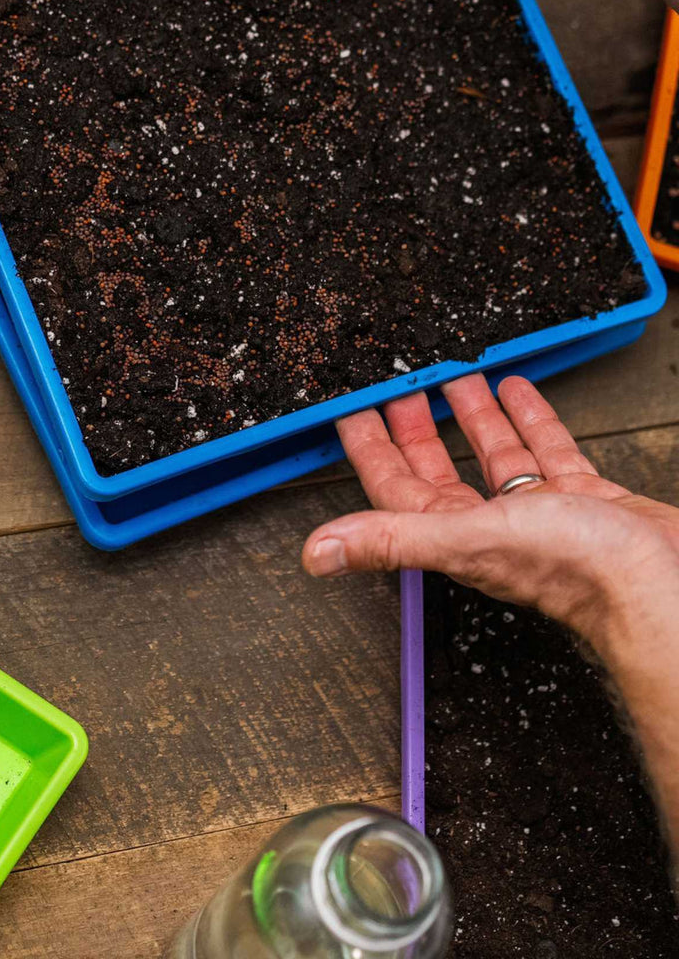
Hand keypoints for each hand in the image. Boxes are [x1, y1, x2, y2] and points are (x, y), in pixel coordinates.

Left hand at [301, 375, 678, 654]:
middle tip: (397, 387)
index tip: (350, 412)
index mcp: (451, 533)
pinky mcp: (581, 498)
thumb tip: (315, 554)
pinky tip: (517, 391)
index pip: (392, 484)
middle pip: (436, 466)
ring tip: (453, 376)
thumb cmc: (576, 568)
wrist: (663, 583)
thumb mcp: (467, 538)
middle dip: (413, 427)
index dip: (368, 448)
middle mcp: (488, 523)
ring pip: (490, 453)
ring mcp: (536, 511)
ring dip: (468, 415)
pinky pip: (545, 449)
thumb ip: (390, 540)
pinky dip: (528, 419)